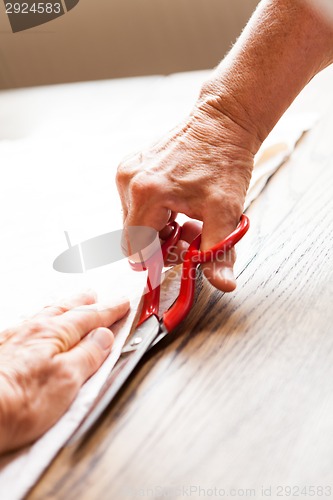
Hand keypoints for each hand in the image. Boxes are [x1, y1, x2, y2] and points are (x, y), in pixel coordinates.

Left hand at [0, 291, 128, 453]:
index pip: (90, 317)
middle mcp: (33, 330)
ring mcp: (14, 339)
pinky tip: (38, 325)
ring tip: (72, 303)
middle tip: (97, 295)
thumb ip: (88, 355)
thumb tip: (104, 337)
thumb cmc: (18, 402)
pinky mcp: (1, 351)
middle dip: (85, 302)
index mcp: (54, 334)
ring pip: (45, 315)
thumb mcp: (68, 380)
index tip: (122, 303)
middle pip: (66, 310)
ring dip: (64, 307)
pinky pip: (28, 325)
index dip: (109, 311)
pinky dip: (42, 320)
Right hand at [117, 96, 259, 290]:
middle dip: (160, 246)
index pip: (135, 249)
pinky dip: (155, 214)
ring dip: (158, 230)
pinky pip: (135, 205)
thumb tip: (223, 283)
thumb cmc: (225, 162)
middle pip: (133, 237)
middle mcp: (129, 182)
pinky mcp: (130, 167)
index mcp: (147, 193)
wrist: (223, 122)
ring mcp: (127, 172)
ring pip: (134, 223)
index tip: (177, 259)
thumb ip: (219, 252)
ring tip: (186, 220)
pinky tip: (177, 207)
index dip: (155, 262)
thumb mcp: (226, 211)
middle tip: (190, 237)